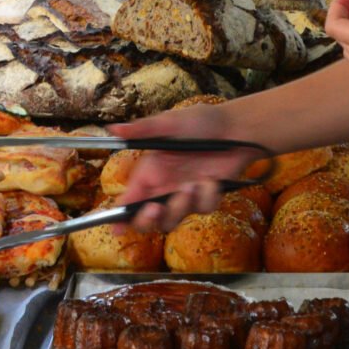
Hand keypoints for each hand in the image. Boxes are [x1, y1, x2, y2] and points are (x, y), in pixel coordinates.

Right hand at [110, 105, 264, 233]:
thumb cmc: (201, 121)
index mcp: (150, 171)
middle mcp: (164, 187)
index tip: (116, 228)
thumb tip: (113, 128)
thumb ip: (143, 129)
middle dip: (147, 220)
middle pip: (147, 219)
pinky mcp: (206, 198)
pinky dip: (207, 196)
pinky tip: (212, 179)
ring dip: (179, 206)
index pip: (129, 198)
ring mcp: (185, 195)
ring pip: (172, 220)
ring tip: (191, 185)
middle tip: (155, 208)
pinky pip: (202, 209)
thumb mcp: (169, 122)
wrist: (236, 128)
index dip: (119, 215)